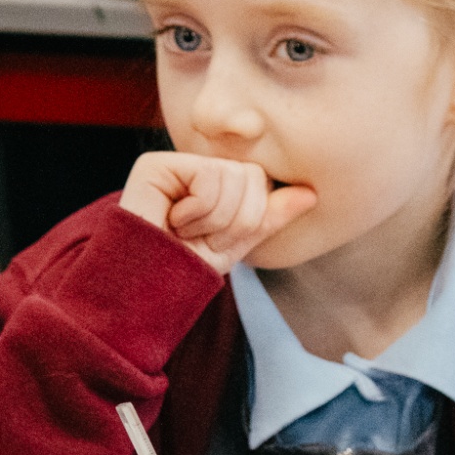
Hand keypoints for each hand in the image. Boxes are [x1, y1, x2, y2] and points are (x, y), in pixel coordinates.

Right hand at [119, 153, 315, 274]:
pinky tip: (171, 221)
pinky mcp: (156, 165)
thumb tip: (311, 195)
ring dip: (214, 220)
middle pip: (251, 176)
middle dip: (234, 221)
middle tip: (199, 238)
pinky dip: (197, 211)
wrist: (143, 291)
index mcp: (217, 184)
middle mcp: (197, 167)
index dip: (249, 220)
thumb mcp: (237, 246)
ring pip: (232, 176)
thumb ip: (269, 218)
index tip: (217, 242)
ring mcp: (176, 163)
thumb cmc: (183, 269)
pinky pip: (209, 177)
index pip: (261, 182)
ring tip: (183, 232)